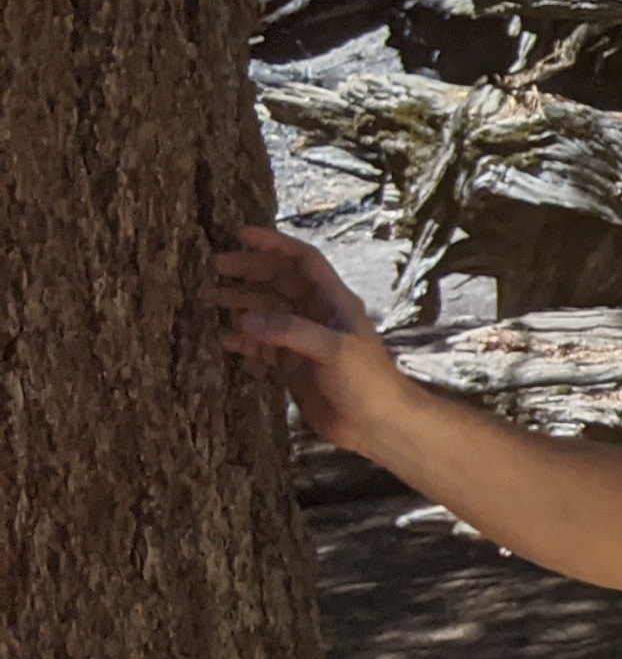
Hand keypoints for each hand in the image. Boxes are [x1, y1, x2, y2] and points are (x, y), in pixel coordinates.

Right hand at [209, 224, 405, 451]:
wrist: (378, 425)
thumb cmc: (367, 381)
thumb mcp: (334, 349)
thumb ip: (290, 331)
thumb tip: (243, 318)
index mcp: (334, 302)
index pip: (303, 261)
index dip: (274, 244)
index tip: (240, 234)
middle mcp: (317, 315)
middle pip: (280, 282)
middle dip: (249, 271)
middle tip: (214, 266)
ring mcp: (304, 341)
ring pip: (267, 312)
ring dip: (240, 303)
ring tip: (208, 298)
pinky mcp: (293, 366)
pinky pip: (262, 345)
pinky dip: (243, 339)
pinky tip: (221, 337)